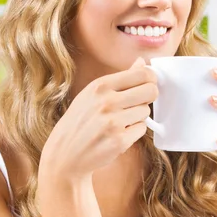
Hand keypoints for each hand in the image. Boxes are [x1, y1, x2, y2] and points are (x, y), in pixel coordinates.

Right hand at [39, 57, 157, 180]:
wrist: (65, 153)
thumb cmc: (79, 122)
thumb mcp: (92, 94)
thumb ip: (120, 79)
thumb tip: (141, 62)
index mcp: (100, 86)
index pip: (142, 74)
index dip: (150, 79)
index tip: (148, 84)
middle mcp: (106, 102)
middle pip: (150, 91)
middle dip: (149, 97)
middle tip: (138, 103)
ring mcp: (113, 122)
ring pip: (146, 111)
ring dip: (138, 116)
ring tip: (120, 121)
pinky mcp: (119, 141)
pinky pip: (142, 129)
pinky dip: (134, 132)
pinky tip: (118, 133)